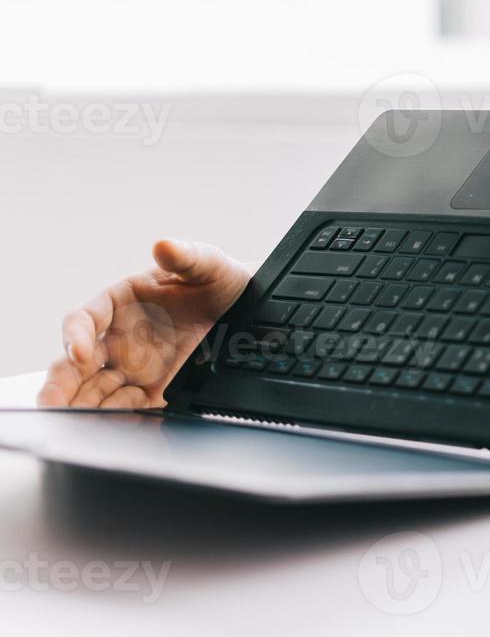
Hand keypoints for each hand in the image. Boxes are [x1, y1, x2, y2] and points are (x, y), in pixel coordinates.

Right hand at [37, 239, 249, 408]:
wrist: (254, 311)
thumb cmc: (222, 281)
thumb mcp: (209, 265)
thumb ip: (187, 257)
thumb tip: (165, 245)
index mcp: (120, 302)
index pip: (83, 320)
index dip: (75, 336)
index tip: (81, 353)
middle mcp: (119, 337)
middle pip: (75, 365)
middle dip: (59, 385)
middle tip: (50, 405)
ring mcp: (134, 366)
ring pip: (93, 391)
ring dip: (81, 408)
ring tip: (75, 426)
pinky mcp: (154, 390)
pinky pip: (126, 408)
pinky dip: (116, 419)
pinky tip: (112, 429)